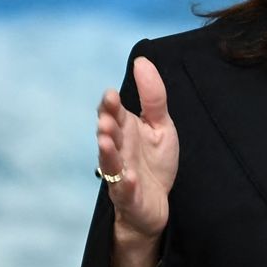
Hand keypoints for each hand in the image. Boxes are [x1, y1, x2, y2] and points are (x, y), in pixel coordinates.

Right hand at [96, 56, 178, 266]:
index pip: (113, 114)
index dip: (110, 106)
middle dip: (105, 126)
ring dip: (107, 152)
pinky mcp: (129, 197)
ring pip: (110, 162)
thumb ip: (153, 97)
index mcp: (125, 131)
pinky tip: (130, 178)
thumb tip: (142, 61)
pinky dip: (126, 185)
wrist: (156, 205)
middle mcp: (118, 150)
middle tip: (105, 117)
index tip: (111, 94)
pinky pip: (125, 191)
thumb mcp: (161, 126)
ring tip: (105, 140)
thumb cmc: (154, 163)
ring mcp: (120, 175)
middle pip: (108, 136)